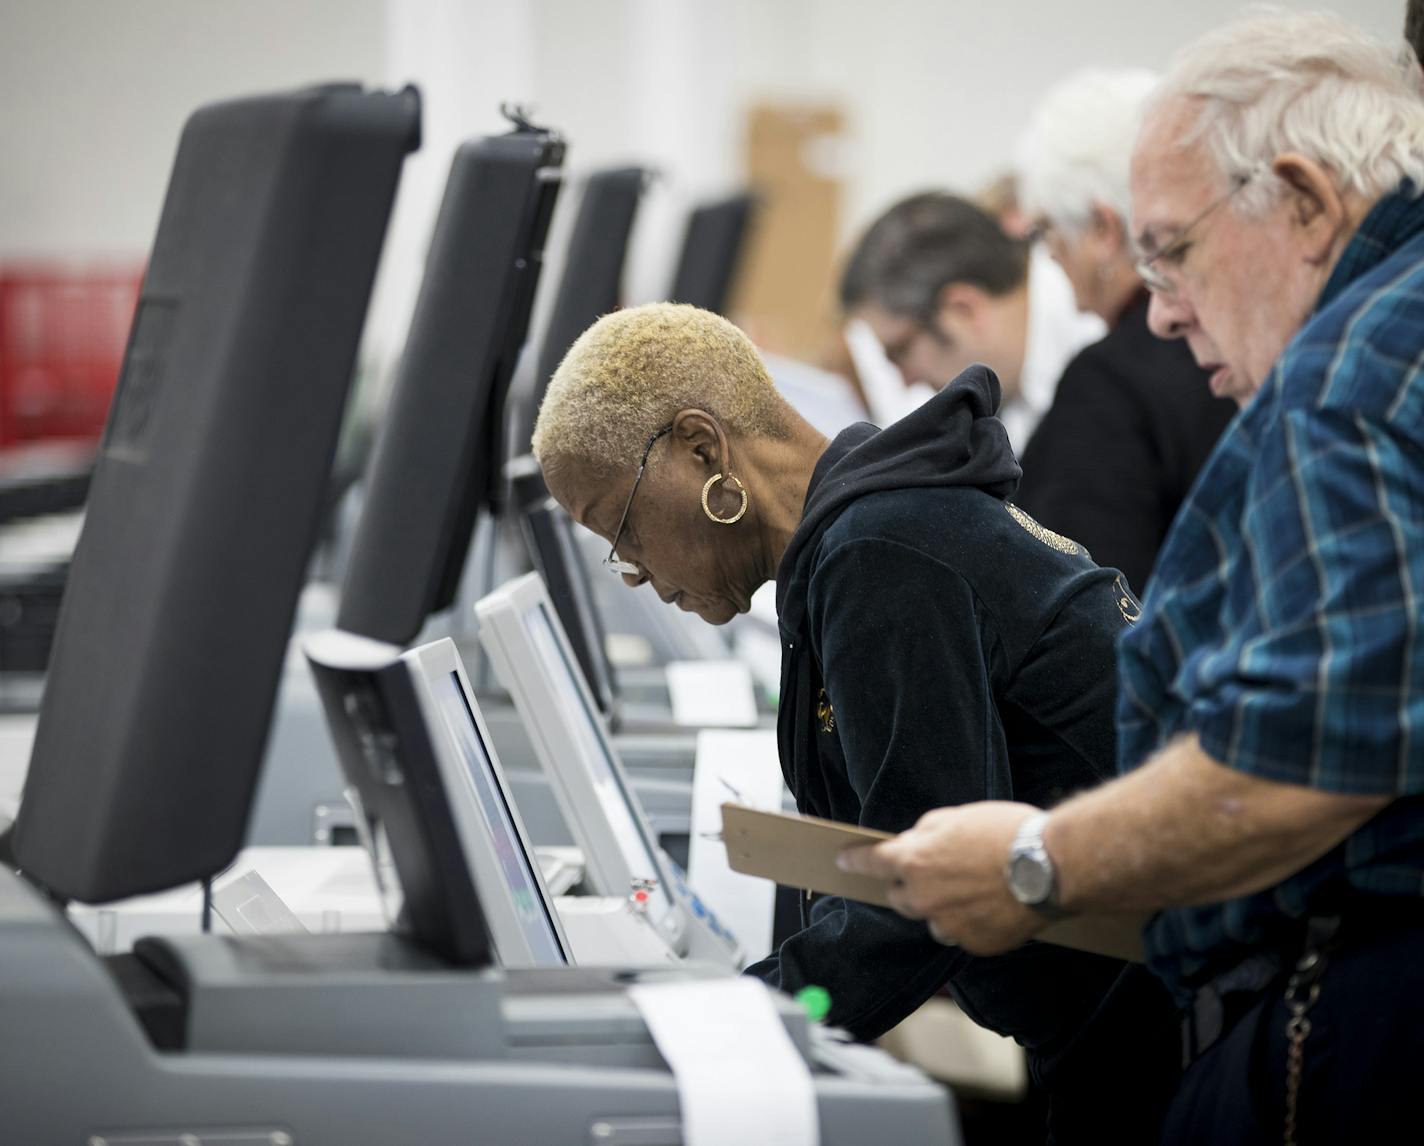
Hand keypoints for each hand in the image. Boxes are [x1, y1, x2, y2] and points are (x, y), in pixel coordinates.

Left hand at [837, 801, 1047, 954]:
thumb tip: (913, 842)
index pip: (871, 861)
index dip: (855, 860)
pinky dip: (968, 922)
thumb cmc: (1005, 834)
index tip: (844, 861)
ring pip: (931, 919)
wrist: (1048, 868)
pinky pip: (961, 935)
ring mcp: (948, 925)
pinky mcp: (973, 944)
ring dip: (941, 907)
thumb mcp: (956, 817)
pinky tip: (990, 905)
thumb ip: (925, 832)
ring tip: (972, 889)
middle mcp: (923, 898)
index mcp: (914, 861)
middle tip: (933, 872)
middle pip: (899, 897)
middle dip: (908, 885)